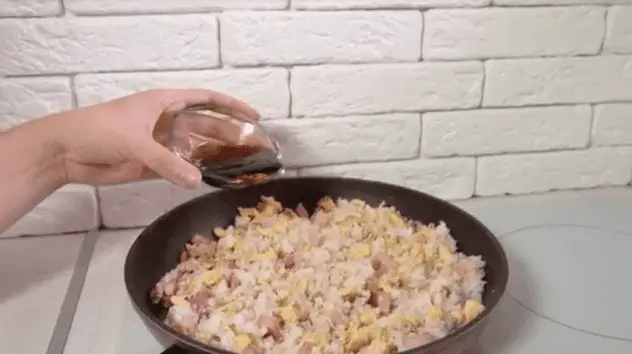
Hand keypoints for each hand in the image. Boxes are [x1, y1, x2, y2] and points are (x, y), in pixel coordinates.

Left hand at [55, 89, 259, 187]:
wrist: (66, 152)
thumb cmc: (98, 130)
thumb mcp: (135, 142)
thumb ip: (166, 162)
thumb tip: (196, 181)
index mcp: (165, 103)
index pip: (206, 100)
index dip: (232, 106)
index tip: (254, 116)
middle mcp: (168, 122)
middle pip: (208, 126)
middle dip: (232, 135)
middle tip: (258, 147)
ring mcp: (162, 144)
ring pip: (198, 149)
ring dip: (219, 156)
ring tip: (245, 165)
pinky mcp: (154, 165)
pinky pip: (182, 168)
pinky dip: (198, 174)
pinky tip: (216, 179)